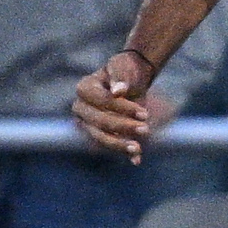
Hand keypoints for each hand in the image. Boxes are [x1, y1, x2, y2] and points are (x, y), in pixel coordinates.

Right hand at [72, 49, 159, 163]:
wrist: (132, 79)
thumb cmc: (126, 70)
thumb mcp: (124, 67)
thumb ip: (121, 77)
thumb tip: (118, 91)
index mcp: (84, 88)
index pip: (100, 101)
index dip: (121, 108)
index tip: (144, 113)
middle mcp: (81, 107)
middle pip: (98, 122)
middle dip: (122, 127)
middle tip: (146, 129)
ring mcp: (88, 122)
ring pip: (101, 138)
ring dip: (120, 144)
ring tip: (138, 149)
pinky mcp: (100, 133)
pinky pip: (111, 144)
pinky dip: (123, 153)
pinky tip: (136, 160)